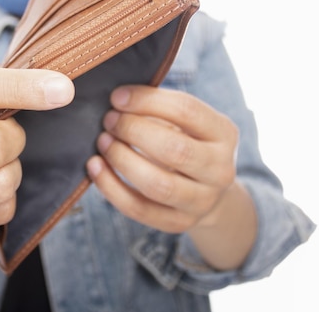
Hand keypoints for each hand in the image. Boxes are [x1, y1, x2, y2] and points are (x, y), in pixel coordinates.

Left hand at [86, 85, 238, 233]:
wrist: (207, 191)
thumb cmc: (187, 143)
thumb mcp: (186, 122)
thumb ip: (159, 108)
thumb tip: (117, 97)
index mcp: (224, 133)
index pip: (187, 111)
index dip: (147, 101)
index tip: (117, 96)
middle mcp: (220, 169)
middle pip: (175, 150)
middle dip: (134, 131)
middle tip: (109, 120)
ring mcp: (202, 201)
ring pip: (158, 184)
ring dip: (122, 160)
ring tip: (102, 142)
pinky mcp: (179, 223)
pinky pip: (139, 209)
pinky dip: (112, 188)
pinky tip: (95, 168)